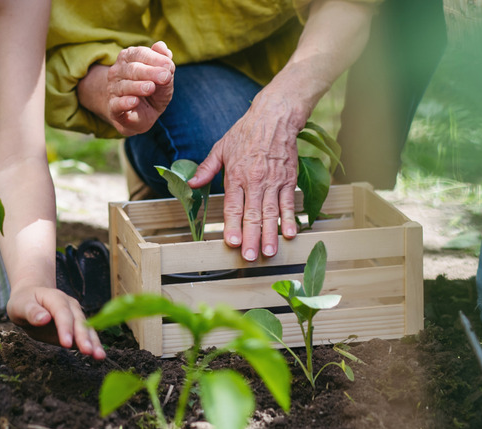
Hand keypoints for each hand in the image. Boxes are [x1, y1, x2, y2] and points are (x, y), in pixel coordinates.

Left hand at [7, 285, 105, 359]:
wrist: (31, 299)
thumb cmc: (24, 302)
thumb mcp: (21, 305)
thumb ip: (31, 312)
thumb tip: (44, 319)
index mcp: (55, 298)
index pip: (62, 312)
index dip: (65, 327)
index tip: (66, 343)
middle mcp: (70, 305)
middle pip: (79, 321)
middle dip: (83, 336)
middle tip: (88, 351)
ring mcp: (76, 315)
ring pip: (87, 328)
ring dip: (94, 342)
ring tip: (99, 356)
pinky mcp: (76, 327)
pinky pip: (86, 335)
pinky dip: (92, 344)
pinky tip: (97, 355)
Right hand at [79, 41, 173, 135]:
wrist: (144, 115)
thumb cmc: (153, 90)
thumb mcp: (164, 77)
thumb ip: (164, 62)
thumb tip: (162, 47)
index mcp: (128, 58)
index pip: (139, 53)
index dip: (155, 59)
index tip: (170, 66)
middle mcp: (117, 71)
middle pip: (132, 69)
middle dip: (149, 72)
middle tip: (165, 77)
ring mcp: (113, 90)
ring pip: (124, 86)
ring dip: (138, 86)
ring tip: (151, 88)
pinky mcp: (113, 108)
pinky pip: (116, 104)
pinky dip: (125, 102)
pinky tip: (134, 101)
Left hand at [189, 85, 309, 260]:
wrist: (275, 117)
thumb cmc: (246, 132)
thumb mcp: (220, 148)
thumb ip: (206, 168)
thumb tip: (191, 183)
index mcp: (236, 175)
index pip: (233, 206)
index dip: (232, 225)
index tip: (231, 242)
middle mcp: (255, 181)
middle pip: (253, 214)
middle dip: (251, 237)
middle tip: (250, 257)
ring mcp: (274, 182)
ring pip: (272, 213)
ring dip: (271, 234)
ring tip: (269, 252)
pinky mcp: (289, 180)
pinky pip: (289, 203)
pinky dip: (290, 219)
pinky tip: (290, 234)